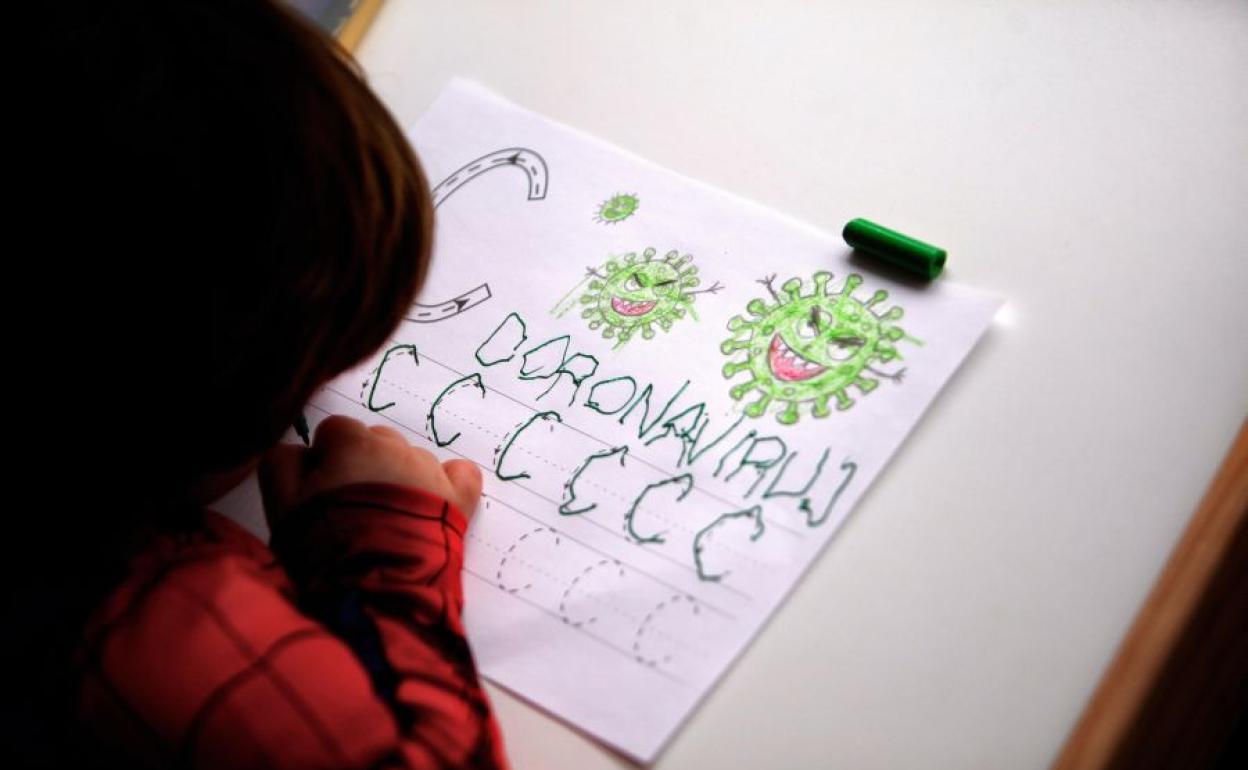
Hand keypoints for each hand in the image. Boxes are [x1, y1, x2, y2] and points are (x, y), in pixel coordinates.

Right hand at [259, 415, 482, 528]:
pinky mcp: (457, 500)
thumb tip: (300, 450)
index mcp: (354, 444)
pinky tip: (434, 501)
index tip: (323, 486)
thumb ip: (282, 464)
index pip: (336, 429)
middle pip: (376, 440)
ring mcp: (431, 473)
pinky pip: (461, 473)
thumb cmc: (323, 549)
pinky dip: (448, 482)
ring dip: (398, 477)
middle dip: (362, 464)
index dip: (326, 457)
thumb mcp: (282, 505)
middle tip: (352, 505)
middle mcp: (397, 450)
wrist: (375, 590)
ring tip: (385, 519)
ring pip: (412, 459)